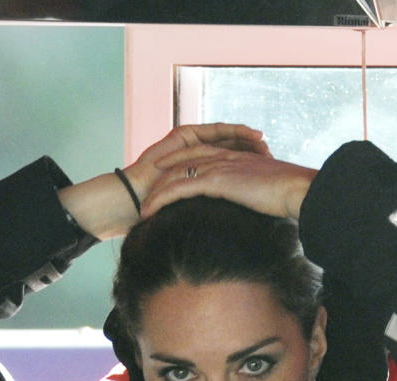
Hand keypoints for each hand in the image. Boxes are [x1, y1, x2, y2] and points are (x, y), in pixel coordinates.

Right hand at [60, 123, 268, 241]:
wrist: (128, 201)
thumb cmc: (149, 213)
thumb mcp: (184, 214)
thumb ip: (196, 215)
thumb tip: (216, 232)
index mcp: (194, 170)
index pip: (223, 160)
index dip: (244, 160)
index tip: (266, 166)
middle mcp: (190, 154)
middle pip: (224, 144)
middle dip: (246, 144)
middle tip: (268, 146)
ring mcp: (183, 145)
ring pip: (218, 134)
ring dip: (240, 134)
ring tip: (260, 137)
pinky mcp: (176, 141)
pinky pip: (205, 132)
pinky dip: (224, 132)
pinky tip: (243, 133)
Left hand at [141, 138, 316, 221]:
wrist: (299, 191)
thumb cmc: (293, 197)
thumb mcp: (272, 193)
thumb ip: (260, 196)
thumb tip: (261, 211)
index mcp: (237, 158)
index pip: (202, 155)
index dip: (182, 164)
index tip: (167, 177)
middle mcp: (224, 157)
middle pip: (183, 161)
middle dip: (162, 176)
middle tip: (145, 193)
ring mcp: (219, 167)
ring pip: (176, 175)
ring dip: (156, 192)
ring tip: (141, 210)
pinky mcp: (216, 180)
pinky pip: (180, 188)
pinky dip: (161, 199)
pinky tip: (149, 211)